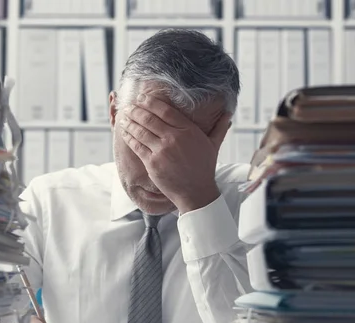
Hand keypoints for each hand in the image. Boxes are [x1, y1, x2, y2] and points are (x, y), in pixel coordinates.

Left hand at [119, 93, 231, 213]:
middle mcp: (174, 138)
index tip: (143, 98)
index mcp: (188, 131)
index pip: (165, 110)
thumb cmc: (204, 169)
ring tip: (124, 116)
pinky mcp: (152, 163)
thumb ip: (219, 127)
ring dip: (130, 121)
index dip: (151, 102)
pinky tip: (124, 131)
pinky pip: (137, 146)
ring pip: (141, 130)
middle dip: (137, 110)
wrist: (196, 192)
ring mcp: (162, 151)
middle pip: (150, 118)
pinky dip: (129, 137)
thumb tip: (229, 113)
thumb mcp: (214, 145)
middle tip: (130, 106)